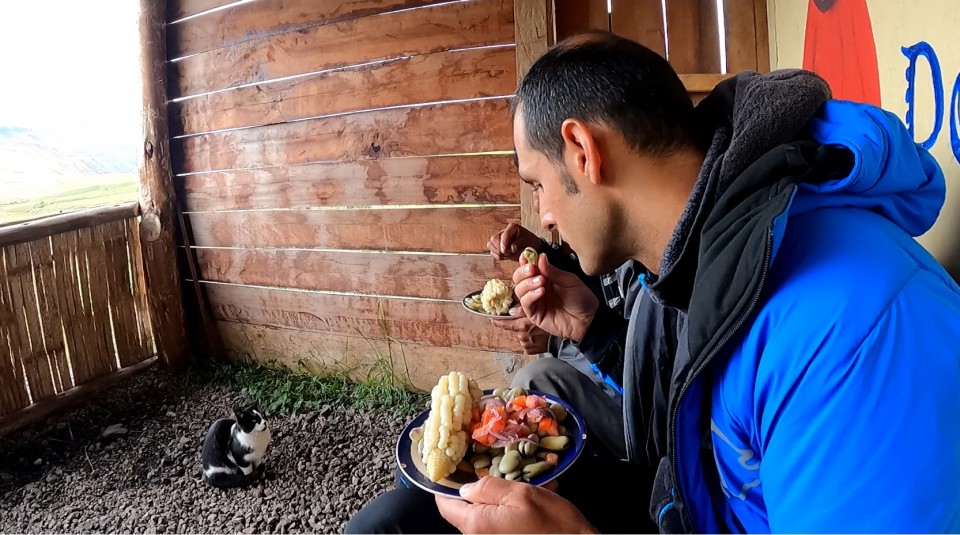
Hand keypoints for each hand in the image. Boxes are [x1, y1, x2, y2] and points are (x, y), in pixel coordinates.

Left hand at [436, 476, 596, 533]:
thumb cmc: (553, 524)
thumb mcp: (522, 495)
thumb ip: (489, 488)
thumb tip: (465, 487)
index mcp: (476, 523)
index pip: (444, 504)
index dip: (446, 484)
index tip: (456, 465)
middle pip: (465, 507)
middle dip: (479, 486)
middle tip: (498, 469)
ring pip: (485, 511)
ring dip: (500, 494)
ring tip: (523, 481)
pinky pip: (500, 519)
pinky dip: (511, 506)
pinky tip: (533, 495)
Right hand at [488, 222, 541, 261]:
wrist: (531, 247)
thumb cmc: (530, 243)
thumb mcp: (527, 243)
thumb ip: (519, 244)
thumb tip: (512, 248)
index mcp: (512, 227)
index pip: (504, 235)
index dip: (503, 244)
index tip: (505, 251)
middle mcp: (504, 231)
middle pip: (493, 239)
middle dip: (498, 248)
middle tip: (506, 254)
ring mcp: (499, 238)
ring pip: (490, 244)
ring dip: (496, 252)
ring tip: (506, 255)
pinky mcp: (497, 245)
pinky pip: (491, 250)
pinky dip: (496, 255)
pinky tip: (504, 256)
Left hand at [491, 307, 549, 354]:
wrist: (561, 341)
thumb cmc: (552, 324)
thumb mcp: (539, 312)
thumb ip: (524, 310)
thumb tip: (511, 311)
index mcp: (523, 326)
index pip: (506, 323)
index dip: (498, 321)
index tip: (492, 319)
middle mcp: (522, 336)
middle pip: (514, 329)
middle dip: (518, 325)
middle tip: (526, 323)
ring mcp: (525, 344)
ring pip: (520, 336)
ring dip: (525, 333)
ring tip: (535, 332)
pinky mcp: (528, 350)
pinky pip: (525, 345)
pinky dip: (529, 341)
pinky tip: (536, 339)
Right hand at [512, 254, 598, 342]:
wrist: (589, 319)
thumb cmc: (581, 299)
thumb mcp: (569, 281)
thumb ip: (553, 271)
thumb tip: (540, 257)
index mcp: (545, 277)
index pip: (529, 267)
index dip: (525, 261)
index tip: (526, 255)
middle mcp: (537, 288)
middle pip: (518, 278)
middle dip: (522, 272)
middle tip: (532, 268)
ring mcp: (535, 302)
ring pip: (519, 290)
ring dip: (527, 283)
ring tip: (541, 281)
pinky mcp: (535, 315)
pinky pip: (525, 304)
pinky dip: (530, 296)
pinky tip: (541, 292)